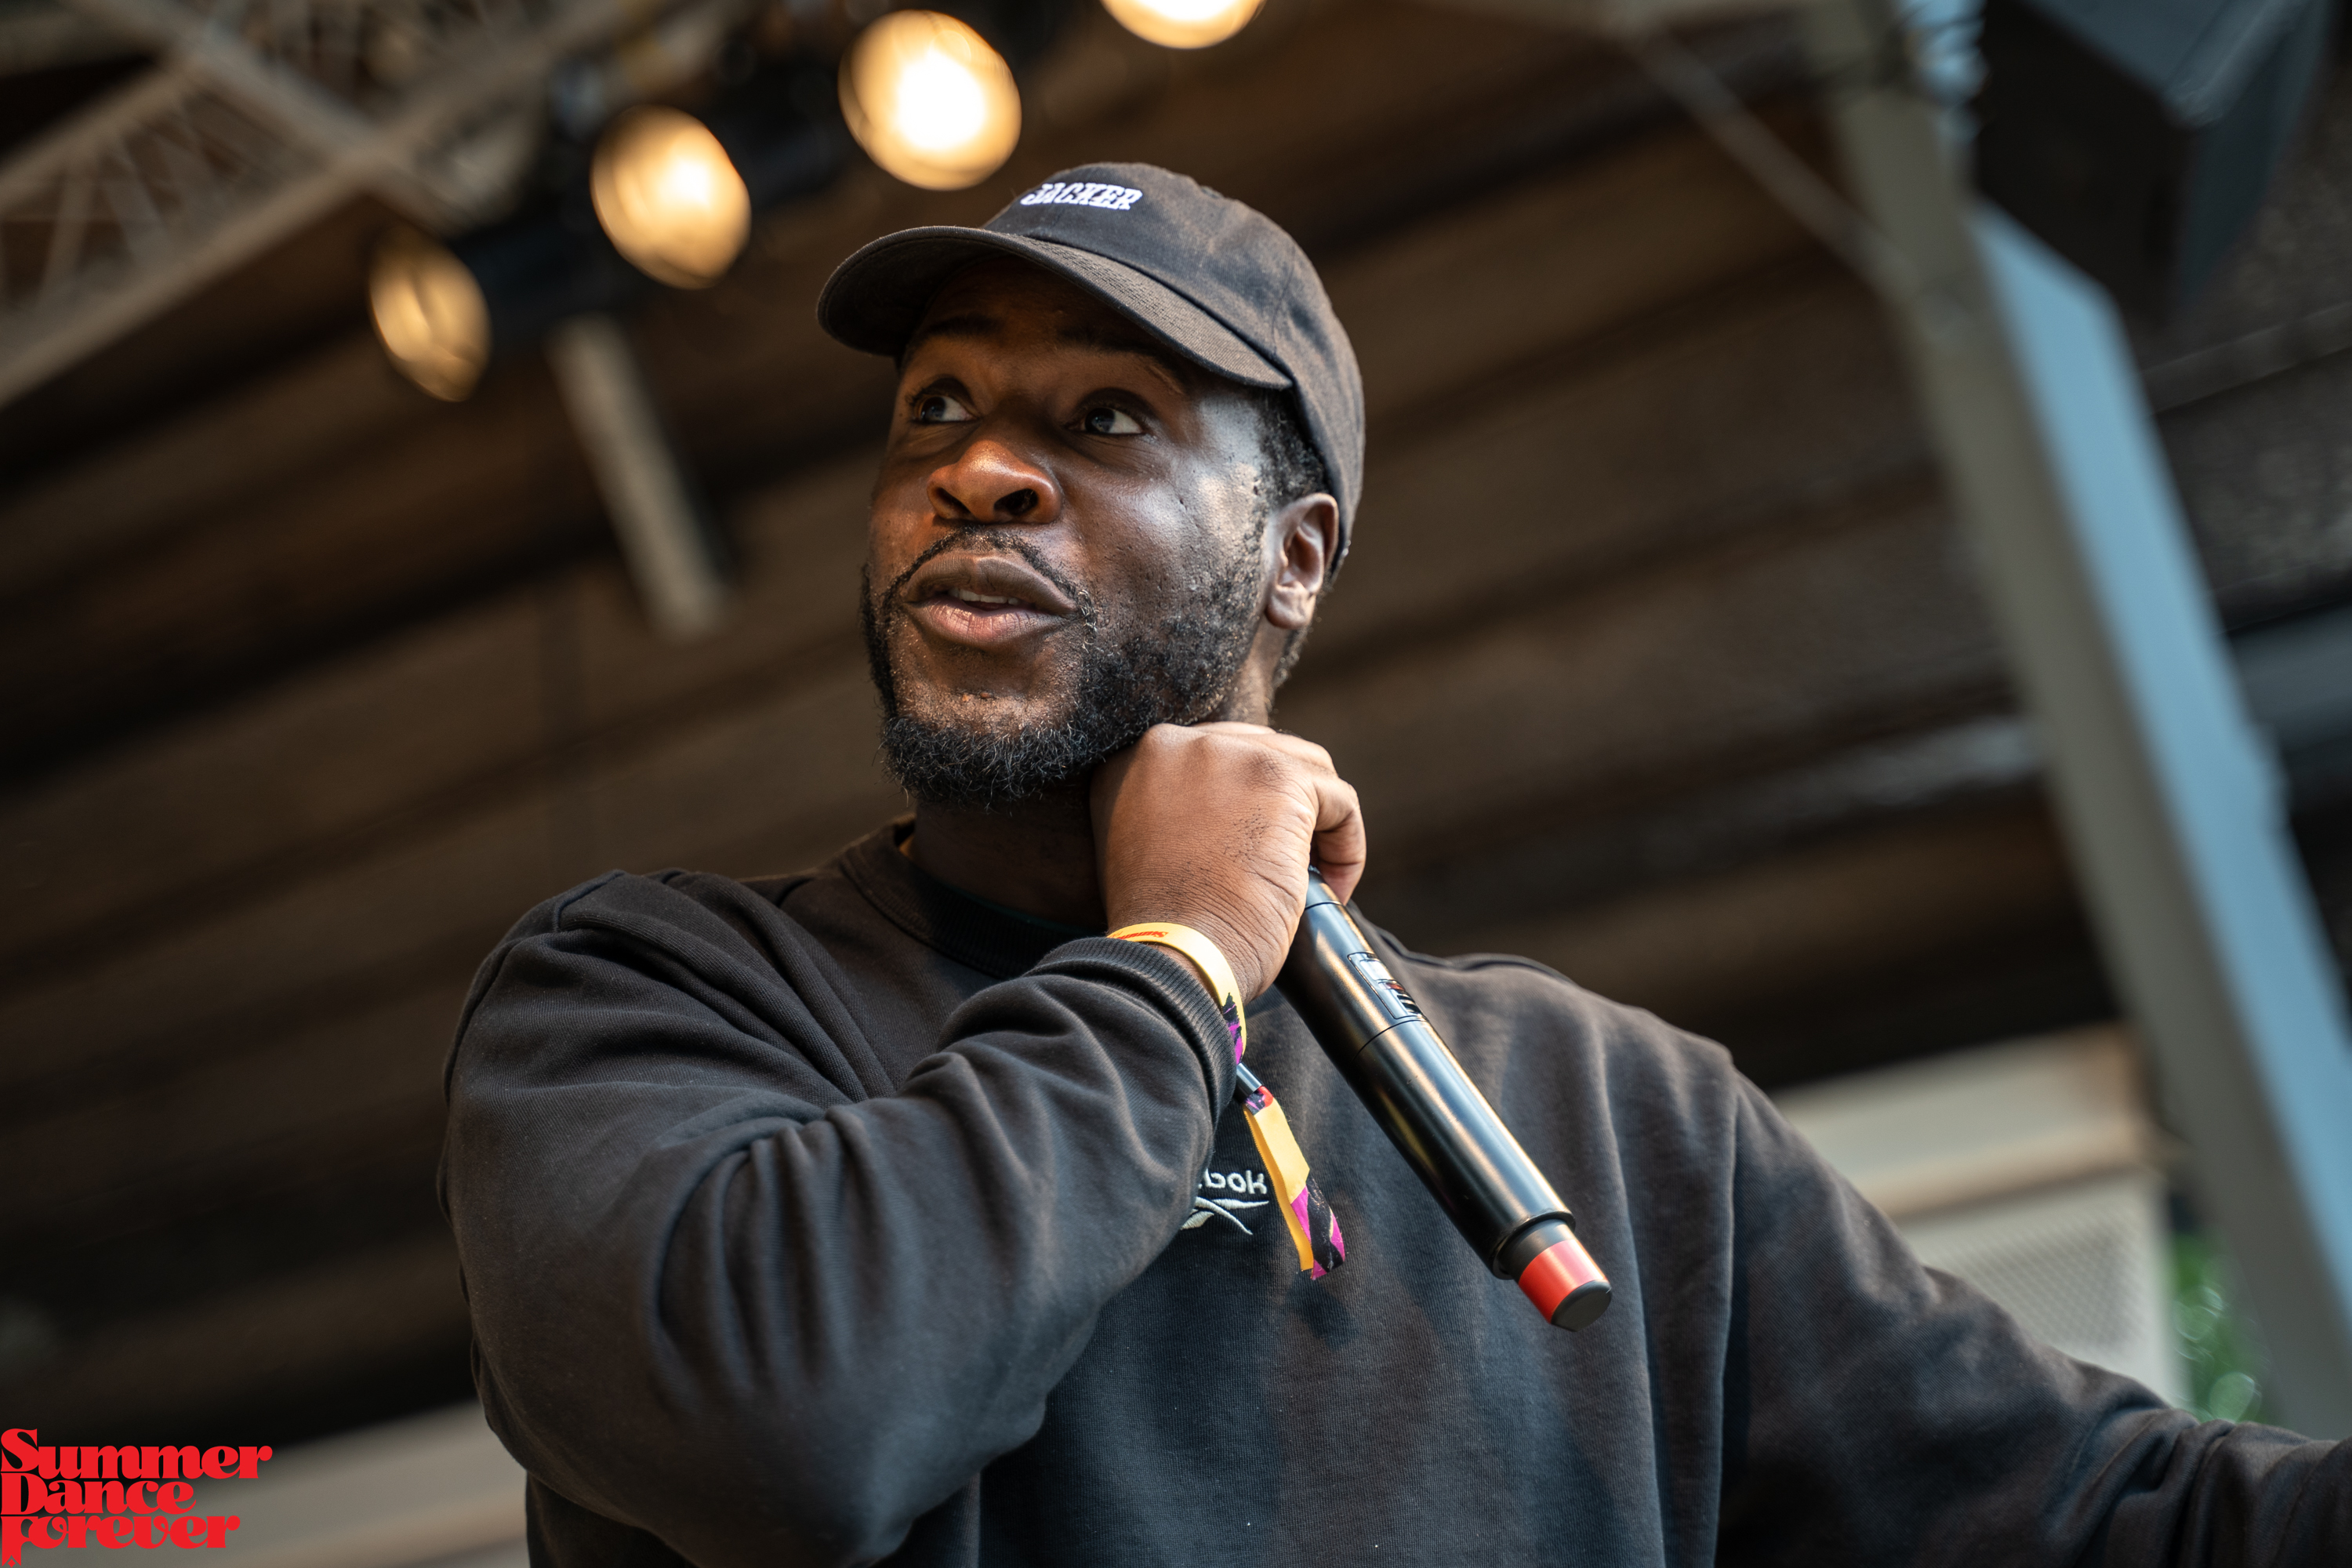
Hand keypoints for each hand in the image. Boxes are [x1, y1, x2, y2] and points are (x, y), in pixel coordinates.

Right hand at [1090, 723, 1365, 999]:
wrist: (1171, 956)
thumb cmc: (1161, 929)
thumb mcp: (1143, 852)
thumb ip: (1175, 815)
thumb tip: (1232, 818)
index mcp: (1135, 761)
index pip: (1215, 760)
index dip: (1244, 806)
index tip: (1252, 851)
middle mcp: (1174, 744)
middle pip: (1260, 753)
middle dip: (1284, 806)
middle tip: (1287, 863)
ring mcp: (1228, 755)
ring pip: (1305, 769)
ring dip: (1318, 823)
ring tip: (1313, 876)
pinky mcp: (1279, 778)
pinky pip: (1339, 800)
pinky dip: (1346, 845)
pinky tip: (1332, 885)